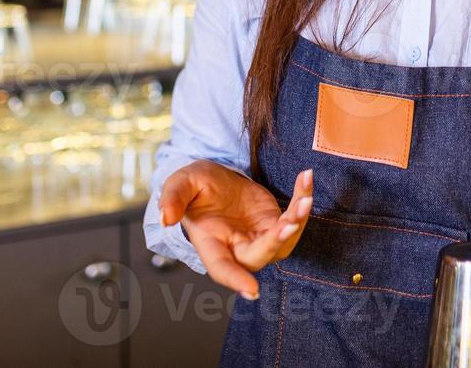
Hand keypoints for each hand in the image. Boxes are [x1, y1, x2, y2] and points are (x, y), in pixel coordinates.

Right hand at [159, 161, 314, 300]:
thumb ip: (172, 199)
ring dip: (298, 219)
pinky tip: (306, 178)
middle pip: (262, 255)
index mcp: (211, 244)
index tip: (253, 292)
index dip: (236, 281)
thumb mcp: (180, 184)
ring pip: (285, 241)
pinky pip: (295, 218)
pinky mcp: (275, 223)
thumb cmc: (195, 186)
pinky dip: (302, 199)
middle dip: (277, 239)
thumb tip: (165, 218)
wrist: (214, 179)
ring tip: (305, 194)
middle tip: (289, 220)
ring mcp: (260, 238)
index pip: (222, 269)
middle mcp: (238, 248)